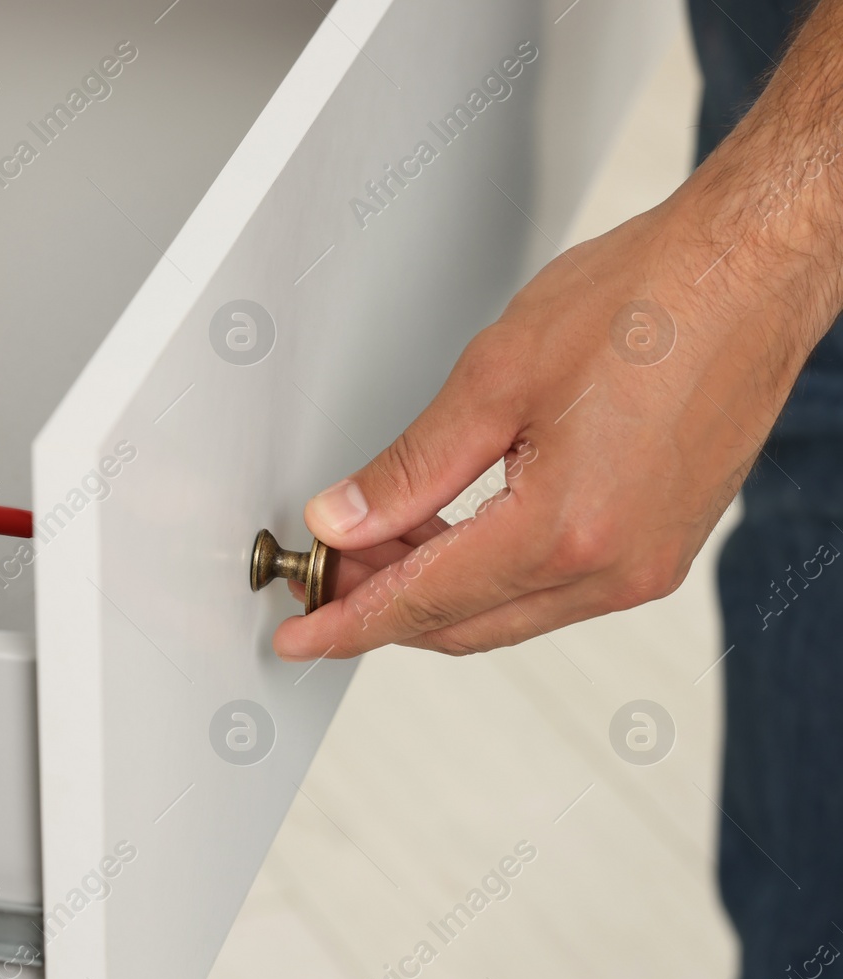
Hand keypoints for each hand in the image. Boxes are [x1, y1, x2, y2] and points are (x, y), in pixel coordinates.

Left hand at [273, 191, 826, 659]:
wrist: (752, 269)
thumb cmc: (648, 301)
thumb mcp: (494, 378)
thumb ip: (409, 469)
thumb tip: (344, 520)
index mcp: (567, 533)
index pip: (425, 601)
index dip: (349, 622)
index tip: (299, 635)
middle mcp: (614, 569)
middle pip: (464, 623)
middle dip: (382, 605)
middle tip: (324, 572)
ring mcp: (646, 565)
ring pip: (507, 613)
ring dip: (435, 589)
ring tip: (373, 543)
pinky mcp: (662, 546)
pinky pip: (552, 590)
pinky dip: (490, 573)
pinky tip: (448, 533)